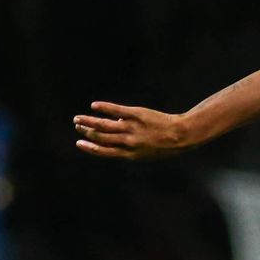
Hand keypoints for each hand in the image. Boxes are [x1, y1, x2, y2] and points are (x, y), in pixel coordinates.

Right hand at [74, 102, 194, 160]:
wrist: (182, 135)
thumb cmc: (165, 146)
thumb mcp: (147, 153)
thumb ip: (129, 147)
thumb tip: (115, 132)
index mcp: (130, 154)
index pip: (104, 151)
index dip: (90, 147)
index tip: (79, 142)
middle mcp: (128, 142)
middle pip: (101, 137)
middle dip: (87, 132)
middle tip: (78, 126)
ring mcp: (131, 128)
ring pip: (104, 125)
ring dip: (88, 121)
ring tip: (78, 118)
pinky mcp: (136, 114)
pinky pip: (116, 110)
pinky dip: (104, 108)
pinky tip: (94, 106)